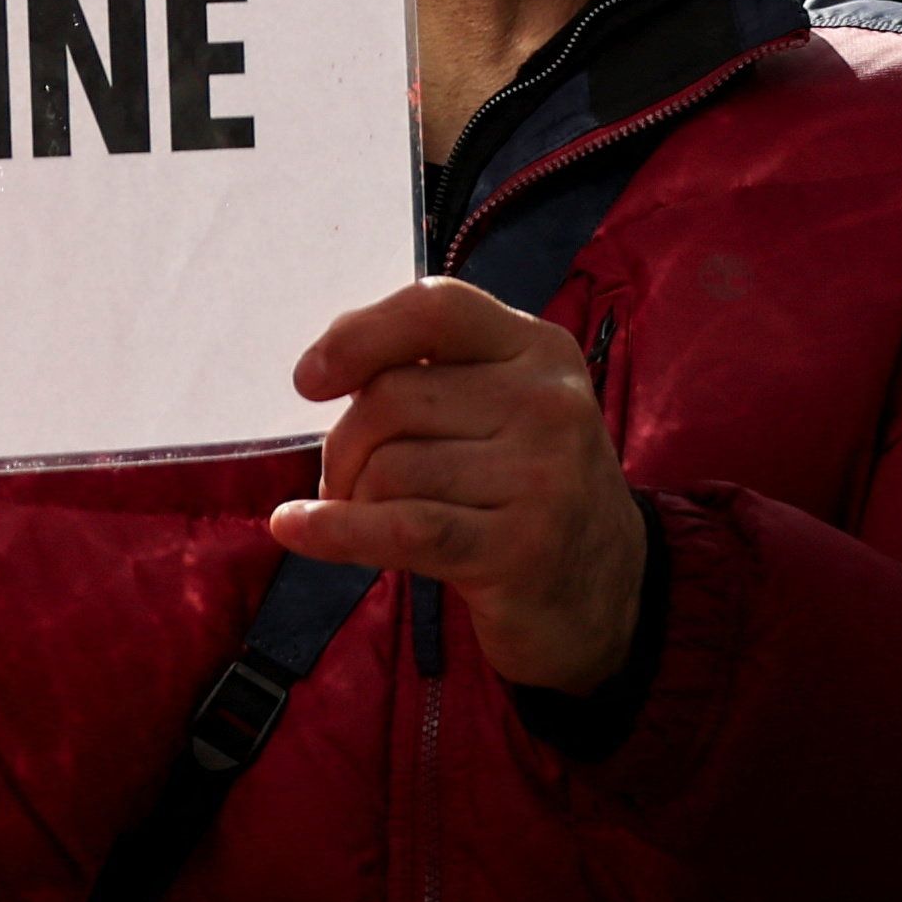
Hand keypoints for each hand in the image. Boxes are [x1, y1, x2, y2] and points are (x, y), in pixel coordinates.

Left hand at [272, 280, 648, 695]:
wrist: (605, 592)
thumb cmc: (527, 490)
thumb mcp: (505, 409)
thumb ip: (435, 374)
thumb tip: (325, 366)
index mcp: (541, 350)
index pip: (436, 309)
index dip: (360, 334)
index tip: (310, 380)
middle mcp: (549, 400)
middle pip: (391, 397)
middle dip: (346, 446)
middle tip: (354, 484)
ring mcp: (541, 474)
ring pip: (388, 468)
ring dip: (354, 501)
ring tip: (376, 522)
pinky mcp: (519, 547)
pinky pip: (400, 527)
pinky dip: (335, 530)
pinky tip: (296, 529)